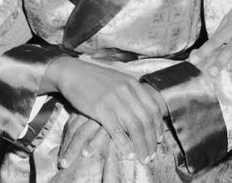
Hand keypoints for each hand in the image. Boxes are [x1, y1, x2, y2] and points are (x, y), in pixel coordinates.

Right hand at [47, 58, 165, 164]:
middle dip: (152, 140)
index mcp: (133, 83)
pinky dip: (125, 144)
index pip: (153, 107)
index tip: (159, 139)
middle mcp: (127, 91)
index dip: (158, 126)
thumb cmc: (94, 78)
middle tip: (153, 154)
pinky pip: (117, 130)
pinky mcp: (100, 109)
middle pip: (146, 120)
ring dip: (142, 145)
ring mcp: (114, 99)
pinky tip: (129, 154)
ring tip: (144, 158)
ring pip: (135, 127)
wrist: (72, 73)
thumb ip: (131, 92)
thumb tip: (143, 107)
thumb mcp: (117, 80)